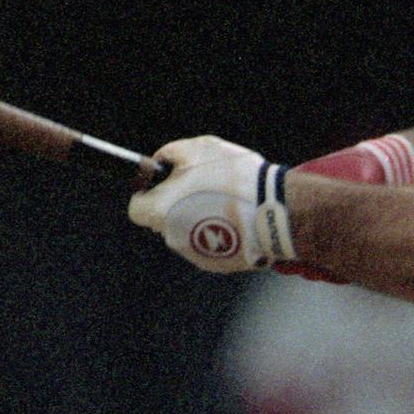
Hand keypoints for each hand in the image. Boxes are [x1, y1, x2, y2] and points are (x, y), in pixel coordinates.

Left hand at [128, 136, 295, 272]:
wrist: (277, 211)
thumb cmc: (235, 178)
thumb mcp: (199, 148)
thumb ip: (170, 154)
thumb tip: (161, 162)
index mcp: (161, 211)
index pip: (137, 208)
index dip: (148, 194)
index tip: (164, 185)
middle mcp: (172, 237)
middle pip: (163, 220)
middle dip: (176, 205)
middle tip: (202, 188)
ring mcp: (194, 254)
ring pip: (186, 233)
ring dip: (198, 219)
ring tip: (224, 202)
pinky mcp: (216, 264)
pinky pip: (208, 246)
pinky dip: (217, 234)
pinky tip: (235, 218)